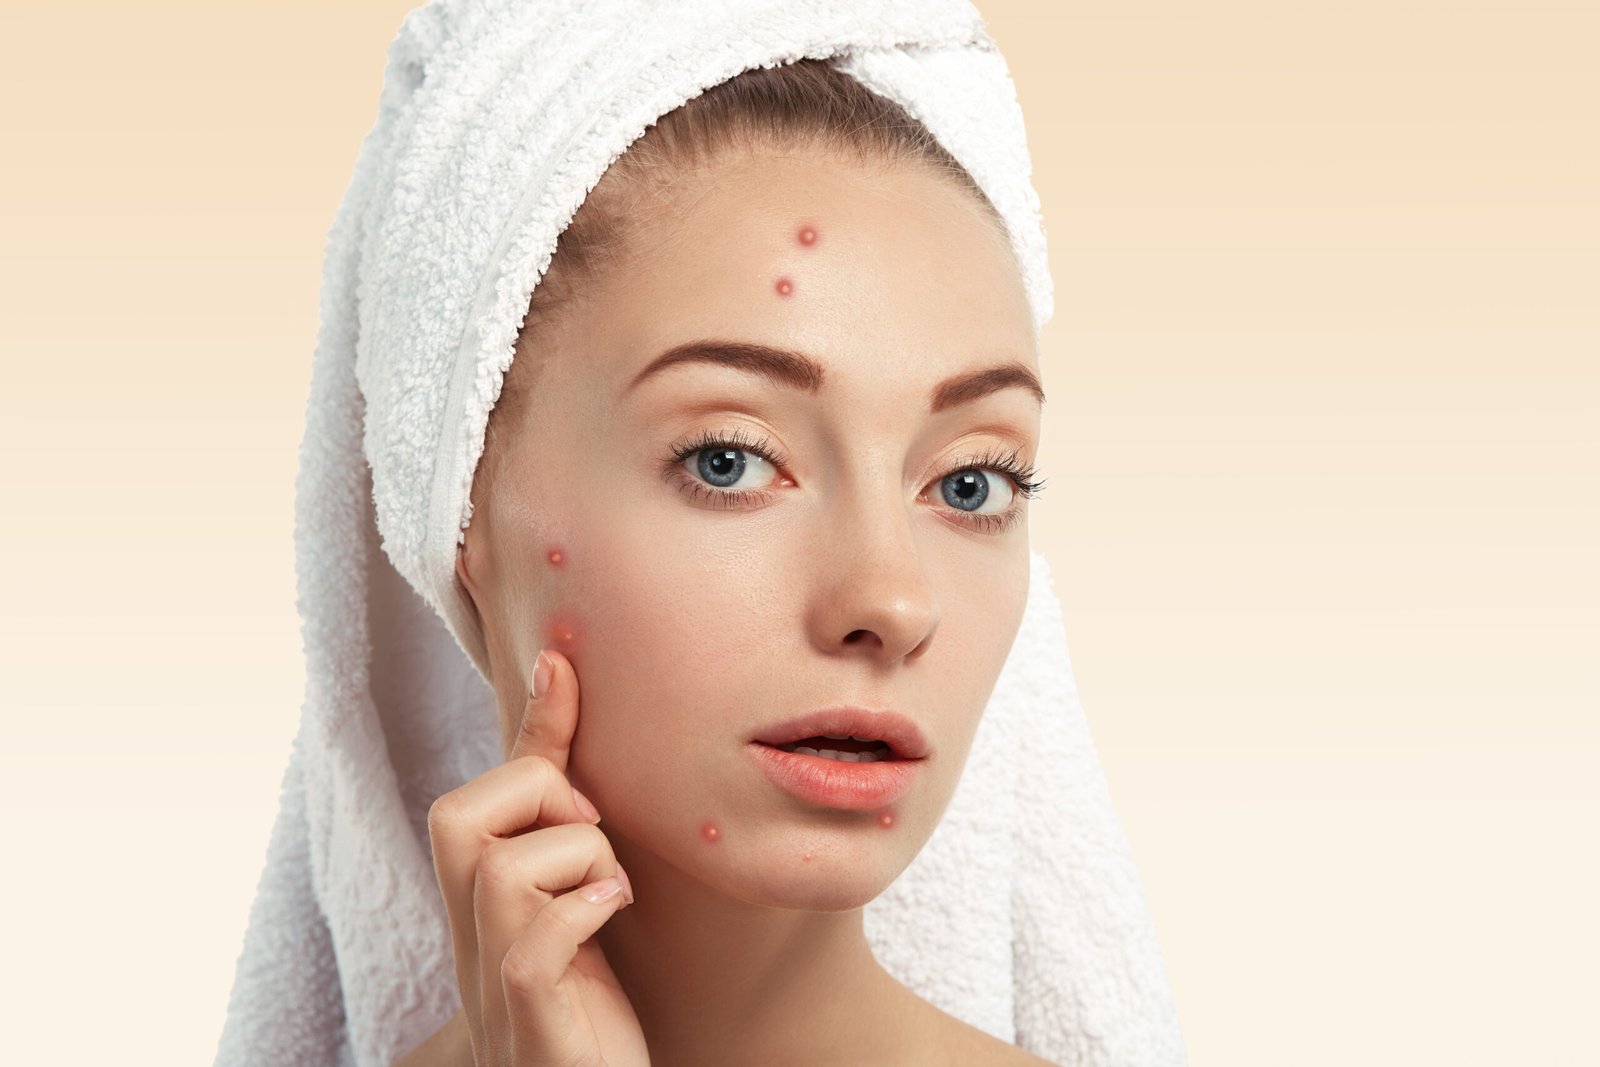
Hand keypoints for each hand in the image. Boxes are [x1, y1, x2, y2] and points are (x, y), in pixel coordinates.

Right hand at [424, 648, 648, 1066]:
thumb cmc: (594, 989)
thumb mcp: (576, 878)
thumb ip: (562, 787)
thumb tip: (556, 662)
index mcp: (478, 906)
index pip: (462, 800)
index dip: (529, 746)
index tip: (581, 723)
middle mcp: (471, 941)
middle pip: (458, 816)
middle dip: (544, 798)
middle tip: (596, 835)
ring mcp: (494, 985)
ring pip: (502, 871)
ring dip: (579, 859)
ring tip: (613, 890)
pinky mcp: (533, 1024)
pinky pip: (530, 947)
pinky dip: (580, 914)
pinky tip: (614, 915)